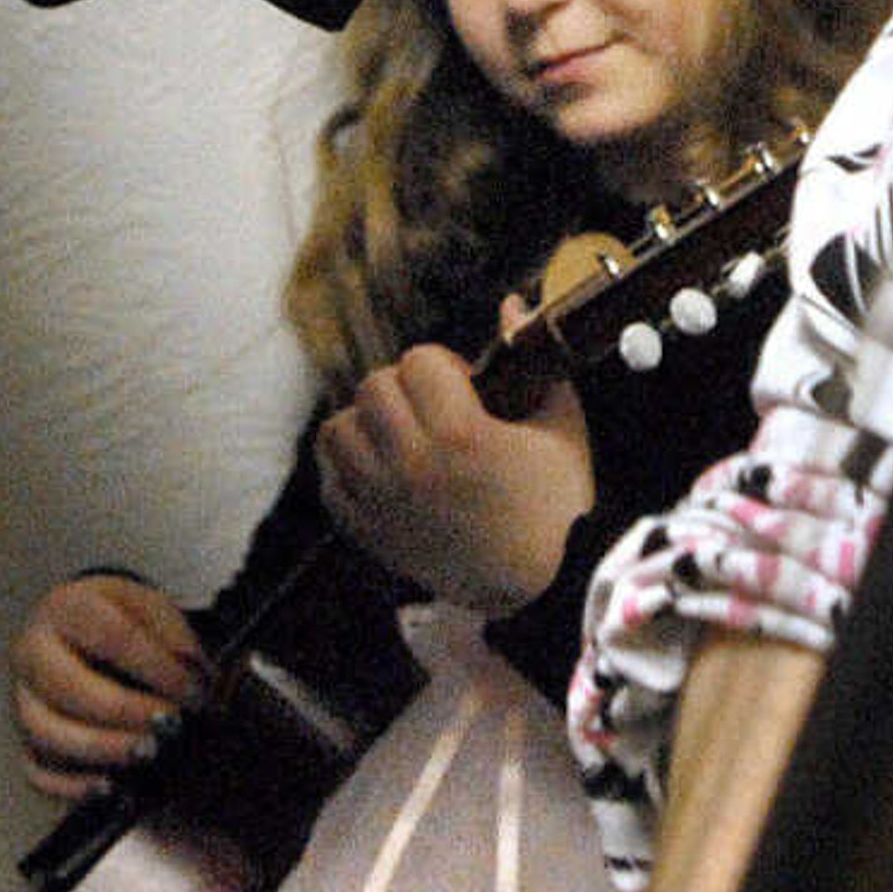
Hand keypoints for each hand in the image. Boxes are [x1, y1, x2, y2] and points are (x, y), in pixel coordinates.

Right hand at [9, 571, 208, 799]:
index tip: (193, 691)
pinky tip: (111, 786)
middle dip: (125, 712)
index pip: (112, 637)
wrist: (79, 632)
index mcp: (67, 608)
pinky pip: (36, 769)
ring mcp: (23, 699)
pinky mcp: (24, 738)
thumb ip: (175, 637)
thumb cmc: (118, 621)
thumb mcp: (150, 609)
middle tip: (169, 725)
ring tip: (147, 752)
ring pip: (46, 732)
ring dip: (101, 749)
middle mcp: (33, 652)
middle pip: (67, 688)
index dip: (157, 668)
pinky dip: (71, 785)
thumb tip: (193, 675)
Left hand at [311, 313, 594, 614]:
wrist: (544, 588)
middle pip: (373, 388)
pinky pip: (330, 482)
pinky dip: (348, 467)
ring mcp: (385, 503)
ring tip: (401, 435)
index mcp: (461, 434)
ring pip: (338, 430)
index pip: (418, 361)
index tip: (466, 387)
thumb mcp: (562, 426)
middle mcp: (412, 465)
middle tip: (434, 409)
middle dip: (404, 387)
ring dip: (367, 422)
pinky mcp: (371, 534)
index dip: (444, 366)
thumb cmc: (559, 503)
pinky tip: (380, 467)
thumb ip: (535, 361)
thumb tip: (513, 303)